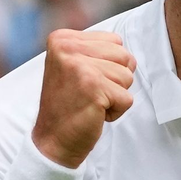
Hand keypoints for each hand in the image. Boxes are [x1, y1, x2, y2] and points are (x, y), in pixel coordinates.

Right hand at [32, 29, 135, 168]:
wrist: (52, 140)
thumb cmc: (68, 104)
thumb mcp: (73, 66)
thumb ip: (94, 51)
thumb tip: (127, 53)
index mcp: (62, 39)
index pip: (115, 41)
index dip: (108, 65)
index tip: (84, 80)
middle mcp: (68, 48)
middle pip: (124, 56)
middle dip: (115, 79)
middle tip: (89, 93)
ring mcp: (80, 67)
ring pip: (128, 76)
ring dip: (115, 95)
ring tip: (91, 102)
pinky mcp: (94, 88)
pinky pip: (127, 98)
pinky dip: (116, 111)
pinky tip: (94, 113)